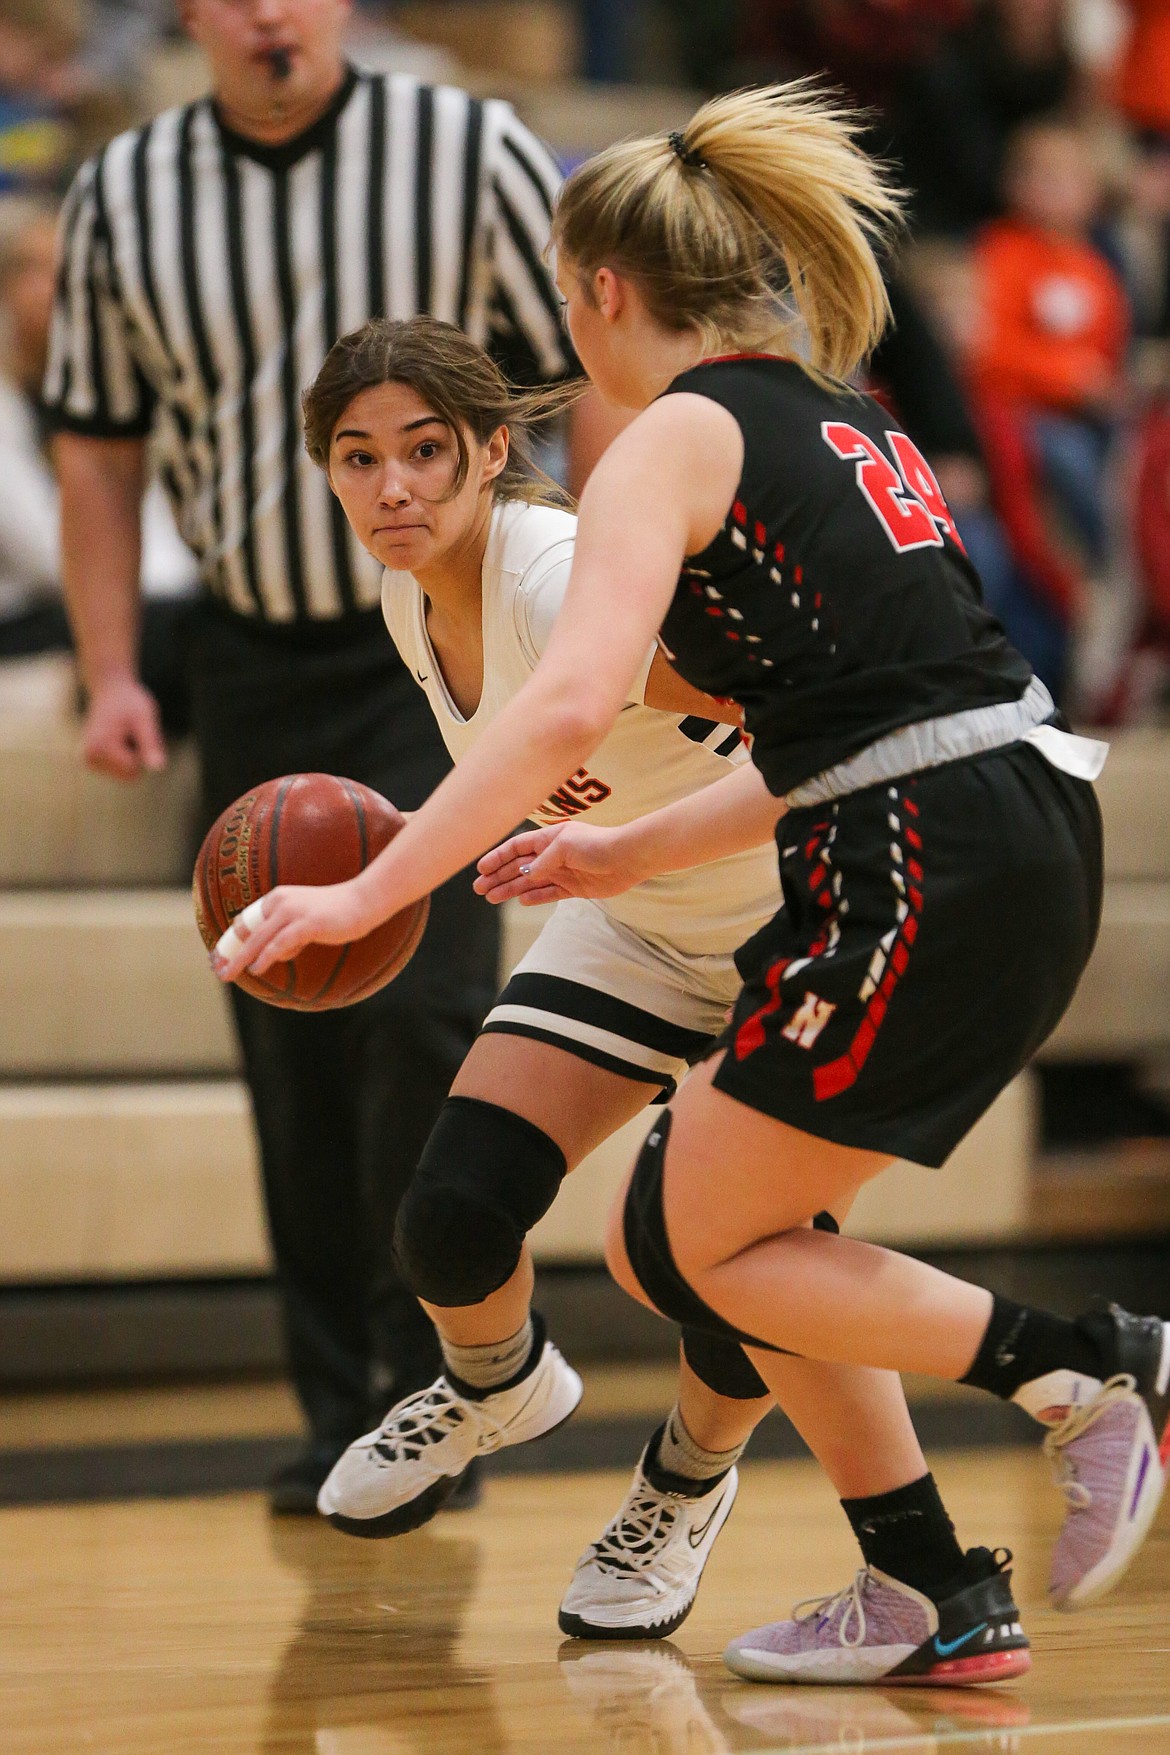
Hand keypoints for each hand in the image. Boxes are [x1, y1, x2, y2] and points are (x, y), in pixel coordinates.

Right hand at [83, 676, 165, 778]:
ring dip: (130, 756)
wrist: (110, 690)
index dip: (142, 752)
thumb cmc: (130, 702)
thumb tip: (158, 768)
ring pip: (125, 775)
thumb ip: (150, 743)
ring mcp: (87, 760)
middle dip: (136, 756)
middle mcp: (88, 756)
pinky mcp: (90, 761)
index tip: (135, 731)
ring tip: (123, 733)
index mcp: (100, 747)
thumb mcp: (145, 719)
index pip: (134, 770)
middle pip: (129, 776)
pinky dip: (124, 757)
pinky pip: (119, 771)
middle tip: (130, 733)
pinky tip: (117, 738)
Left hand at [212, 880, 375, 981]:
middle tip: (217, 970)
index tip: (218, 958)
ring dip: (241, 958)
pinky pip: (279, 943)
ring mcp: (292, 912)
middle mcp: (279, 902)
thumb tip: (269, 953)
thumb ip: (285, 931)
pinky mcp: (306, 923)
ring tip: (229, 973)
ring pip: (259, 939)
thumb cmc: (335, 913)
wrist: (362, 901)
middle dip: (229, 953)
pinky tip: (257, 968)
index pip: (245, 922)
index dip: (230, 942)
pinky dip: (266, 956)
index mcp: (276, 899)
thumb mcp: (303, 919)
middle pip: (246, 931)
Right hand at [474, 820, 646, 905]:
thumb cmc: (597, 845)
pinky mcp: (574, 887)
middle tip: (479, 889)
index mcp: (549, 838)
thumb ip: (541, 863)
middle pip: (519, 867)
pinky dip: (535, 897)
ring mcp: (563, 872)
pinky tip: (521, 901)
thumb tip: (524, 876)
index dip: (498, 857)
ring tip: (491, 898)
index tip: (481, 869)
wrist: (627, 858)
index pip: (516, 848)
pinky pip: (549, 893)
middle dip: (499, 877)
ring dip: (511, 889)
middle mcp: (553, 855)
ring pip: (530, 882)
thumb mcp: (563, 847)